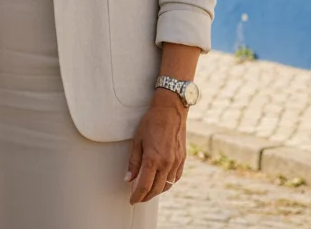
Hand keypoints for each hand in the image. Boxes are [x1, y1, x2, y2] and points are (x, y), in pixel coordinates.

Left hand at [126, 89, 186, 203]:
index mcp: (153, 159)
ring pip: (167, 185)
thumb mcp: (137, 140)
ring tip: (148, 190)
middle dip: (146, 196)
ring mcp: (176, 162)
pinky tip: (161, 181)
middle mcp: (167, 164)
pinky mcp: (182, 159)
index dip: (137, 196)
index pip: (144, 186)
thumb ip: (133, 162)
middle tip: (138, 197)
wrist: (170, 111)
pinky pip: (175, 178)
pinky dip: (167, 183)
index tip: (132, 200)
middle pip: (156, 189)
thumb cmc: (151, 122)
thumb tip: (128, 179)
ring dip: (157, 191)